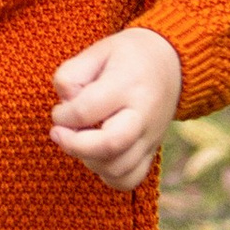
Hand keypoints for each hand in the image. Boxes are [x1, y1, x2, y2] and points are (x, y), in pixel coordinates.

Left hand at [50, 25, 183, 193]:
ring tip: (80, 140)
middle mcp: (143, 115)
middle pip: (109, 145)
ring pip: (118, 168)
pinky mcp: (152, 151)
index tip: (59, 110)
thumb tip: (64, 103)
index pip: (87, 110)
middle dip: (74, 145)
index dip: (63, 115)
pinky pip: (130, 179)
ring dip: (88, 160)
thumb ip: (72, 74)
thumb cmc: (127, 56)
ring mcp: (150, 137)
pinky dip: (108, 176)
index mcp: (127, 84)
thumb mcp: (98, 50)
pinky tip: (97, 157)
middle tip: (58, 133)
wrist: (172, 63)